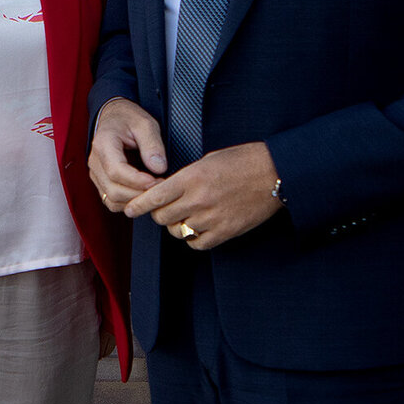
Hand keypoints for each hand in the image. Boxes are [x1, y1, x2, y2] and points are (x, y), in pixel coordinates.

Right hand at [89, 97, 168, 211]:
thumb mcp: (145, 124)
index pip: (116, 170)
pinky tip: (142, 194)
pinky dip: (128, 203)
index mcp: (104, 143)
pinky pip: (111, 201)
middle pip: (113, 190)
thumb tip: (159, 168)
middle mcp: (95, 161)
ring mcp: (95, 174)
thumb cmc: (128, 119)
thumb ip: (153, 145)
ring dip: (135, 201)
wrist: (113, 117)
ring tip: (153, 191)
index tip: (157, 181)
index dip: (137, 181)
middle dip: (139, 194)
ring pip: (111, 200)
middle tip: (161, 187)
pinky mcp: (100, 182)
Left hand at [120, 141, 283, 249]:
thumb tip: (165, 191)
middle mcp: (198, 200)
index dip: (138, 205)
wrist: (274, 173)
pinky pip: (197, 243)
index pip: (153, 196)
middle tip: (164, 208)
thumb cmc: (241, 161)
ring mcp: (212, 218)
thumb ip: (184, 178)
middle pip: (161, 217)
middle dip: (158, 213)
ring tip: (185, 215)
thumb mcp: (207, 160)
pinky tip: (198, 228)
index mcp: (191, 178)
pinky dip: (193, 238)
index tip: (129, 210)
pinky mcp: (225, 232)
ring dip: (176, 225)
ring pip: (177, 231)